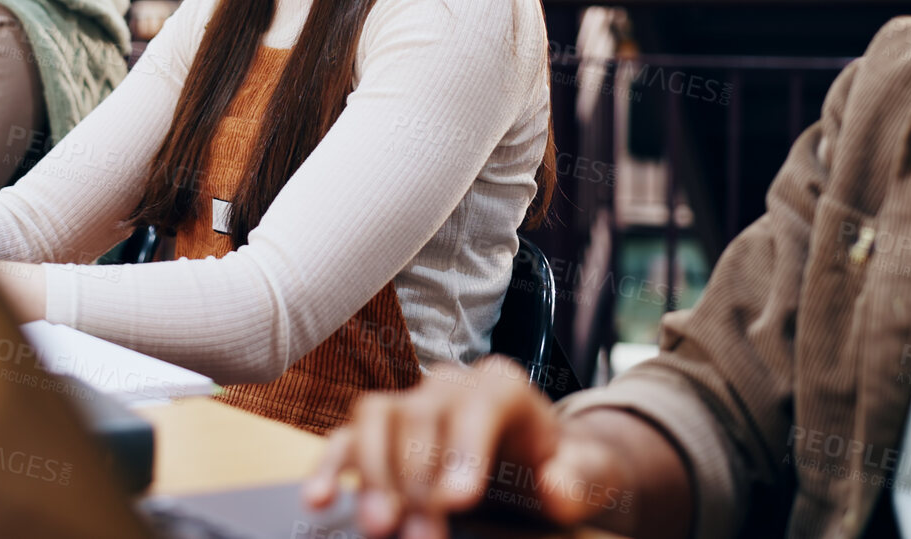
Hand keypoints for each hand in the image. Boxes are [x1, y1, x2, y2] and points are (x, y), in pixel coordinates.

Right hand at [303, 359, 640, 538]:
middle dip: (415, 478)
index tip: (457, 499)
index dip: (462, 448)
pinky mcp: (380, 433)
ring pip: (375, 420)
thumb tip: (554, 486)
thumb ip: (580, 479)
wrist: (539, 469)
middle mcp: (449, 386)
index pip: (477, 405)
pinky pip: (346, 439)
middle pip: (420, 418)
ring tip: (376, 526)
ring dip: (371, 474)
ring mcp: (409, 406)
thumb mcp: (590, 476)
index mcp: (501, 387)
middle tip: (416, 532)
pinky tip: (320, 500)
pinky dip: (331, 467)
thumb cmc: (563, 471)